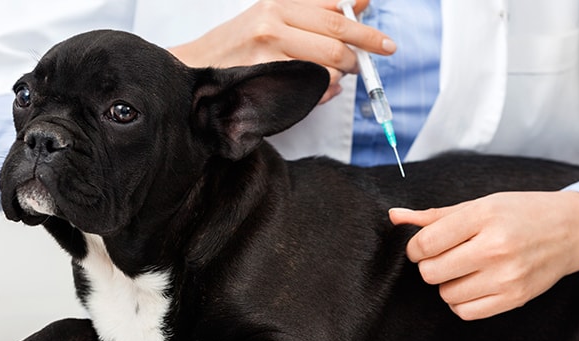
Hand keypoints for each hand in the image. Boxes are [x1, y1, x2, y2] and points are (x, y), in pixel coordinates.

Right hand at [168, 0, 396, 103]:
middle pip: (338, 35)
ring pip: (328, 65)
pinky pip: (312, 88)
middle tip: (371, 60)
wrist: (194, 73)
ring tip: (337, 78)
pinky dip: (323, 93)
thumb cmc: (236, 49)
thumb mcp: (270, 19)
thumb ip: (313, 14)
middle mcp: (274, 23)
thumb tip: (359, 6)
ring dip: (341, 75)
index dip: (364, 23)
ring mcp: (269, 52)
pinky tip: (320, 91)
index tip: (384, 40)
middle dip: (362, 51)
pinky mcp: (266, 80)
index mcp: (278, 4)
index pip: (335, 7)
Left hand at [389, 191, 578, 319]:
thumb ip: (434, 215)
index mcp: (483, 217)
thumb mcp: (479, 204)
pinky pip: (466, 312)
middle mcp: (495, 248)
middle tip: (445, 256)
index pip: (426, 243)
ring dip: (447, 283)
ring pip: (446, 294)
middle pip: (431, 272)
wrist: (572, 230)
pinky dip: (461, 302)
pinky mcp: (515, 298)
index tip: (424, 246)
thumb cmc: (521, 213)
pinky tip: (472, 285)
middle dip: (430, 265)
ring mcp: (506, 276)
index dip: (416, 247)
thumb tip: (394, 216)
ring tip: (464, 269)